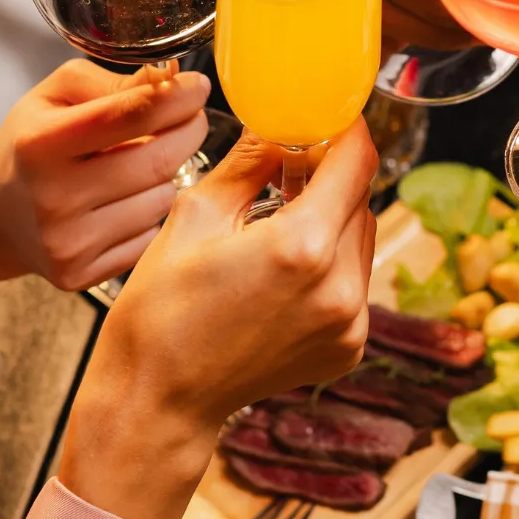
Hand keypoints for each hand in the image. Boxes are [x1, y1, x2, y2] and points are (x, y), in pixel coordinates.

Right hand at [0, 62, 210, 308]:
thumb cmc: (29, 145)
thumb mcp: (53, 97)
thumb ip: (110, 81)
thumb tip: (169, 80)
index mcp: (41, 143)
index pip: (133, 114)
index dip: (178, 98)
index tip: (197, 87)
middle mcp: (52, 197)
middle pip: (159, 160)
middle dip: (187, 132)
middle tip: (189, 119)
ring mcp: (67, 243)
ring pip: (162, 200)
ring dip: (165, 176)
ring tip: (137, 165)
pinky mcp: (80, 275)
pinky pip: (150, 236)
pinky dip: (148, 214)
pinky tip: (123, 203)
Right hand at [56, 124, 379, 518]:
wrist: (157, 400)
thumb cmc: (161, 311)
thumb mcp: (196, 216)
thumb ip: (251, 162)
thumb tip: (280, 123)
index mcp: (303, 247)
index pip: (358, 161)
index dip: (345, 130)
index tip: (327, 117)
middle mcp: (341, 288)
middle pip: (360, 198)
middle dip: (329, 176)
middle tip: (285, 168)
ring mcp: (350, 324)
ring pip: (360, 239)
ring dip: (331, 219)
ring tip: (276, 223)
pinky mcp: (349, 347)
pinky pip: (354, 282)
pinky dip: (330, 264)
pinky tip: (281, 272)